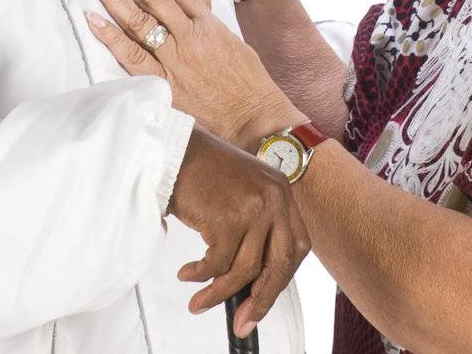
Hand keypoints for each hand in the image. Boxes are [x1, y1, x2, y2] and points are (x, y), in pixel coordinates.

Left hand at [85, 0, 303, 147]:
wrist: (256, 118)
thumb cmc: (247, 81)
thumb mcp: (231, 40)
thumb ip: (208, 14)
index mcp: (207, 23)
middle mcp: (190, 36)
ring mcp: (176, 60)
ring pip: (139, 20)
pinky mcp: (166, 85)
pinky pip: (133, 58)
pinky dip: (112, 38)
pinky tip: (93, 19)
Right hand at [167, 127, 311, 336]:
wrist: (174, 150)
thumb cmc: (202, 172)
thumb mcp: (243, 192)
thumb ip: (257, 225)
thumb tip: (253, 279)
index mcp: (282, 193)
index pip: (296, 246)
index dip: (282, 277)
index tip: (264, 299)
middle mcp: (275, 199)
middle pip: (280, 263)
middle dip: (262, 299)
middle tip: (243, 321)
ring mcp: (254, 207)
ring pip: (245, 269)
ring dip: (219, 292)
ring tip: (199, 301)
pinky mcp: (229, 217)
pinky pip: (218, 263)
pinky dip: (201, 275)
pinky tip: (188, 273)